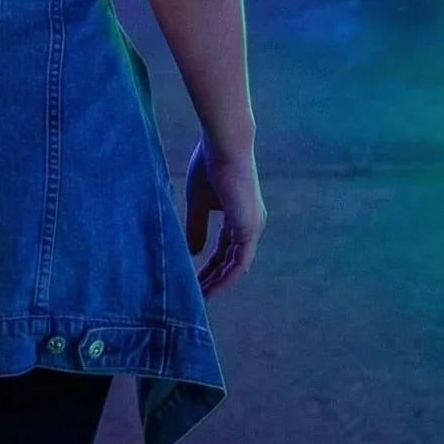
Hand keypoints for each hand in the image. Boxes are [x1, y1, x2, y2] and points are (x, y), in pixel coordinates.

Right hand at [185, 136, 264, 297]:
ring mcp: (252, 228)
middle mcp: (249, 225)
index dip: (208, 265)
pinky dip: (226, 277)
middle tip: (195, 294)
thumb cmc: (209, 165)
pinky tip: (212, 288)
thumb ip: (196, 226)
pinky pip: (239, 263)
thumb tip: (193, 252)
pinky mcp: (250, 229)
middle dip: (212, 278)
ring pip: (235, 266)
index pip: (223, 249)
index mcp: (238, 216)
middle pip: (229, 260)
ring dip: (218, 282)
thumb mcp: (198, 201)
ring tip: (200, 297)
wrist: (223, 146)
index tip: (192, 278)